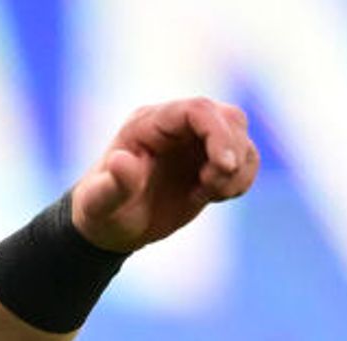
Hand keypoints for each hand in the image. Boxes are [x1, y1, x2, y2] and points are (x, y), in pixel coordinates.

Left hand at [69, 98, 257, 254]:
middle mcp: (178, 126)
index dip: (218, 133)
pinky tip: (210, 196)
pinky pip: (246, 160)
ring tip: (204, 195)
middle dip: (231, 154)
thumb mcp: (100, 204)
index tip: (224, 167)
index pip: (198, 109)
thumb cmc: (103, 212)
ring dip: (237, 171)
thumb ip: (112, 185)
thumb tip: (120, 161)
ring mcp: (197, 142)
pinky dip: (241, 180)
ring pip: (242, 138)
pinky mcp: (211, 161)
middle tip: (208, 189)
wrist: (113, 226)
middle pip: (229, 118)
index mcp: (150, 124)